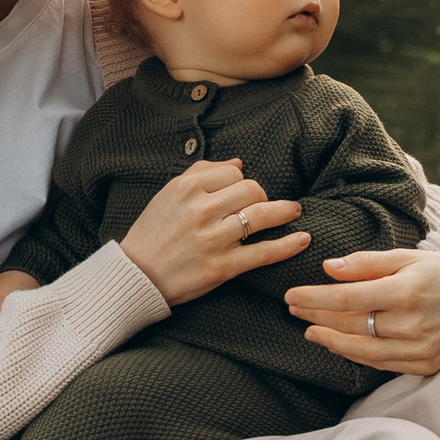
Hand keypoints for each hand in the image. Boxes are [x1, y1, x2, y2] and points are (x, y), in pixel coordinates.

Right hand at [119, 157, 306, 306]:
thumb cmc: (153, 232)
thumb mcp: (168, 194)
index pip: (233, 173)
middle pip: (251, 190)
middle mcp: (200, 210)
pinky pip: (263, 253)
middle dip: (262, 195)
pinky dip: (287, 245)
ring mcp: (213, 239)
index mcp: (186, 188)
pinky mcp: (222, 267)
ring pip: (261, 215)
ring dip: (284, 211)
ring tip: (294, 211)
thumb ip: (201, 172)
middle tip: (264, 203)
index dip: (243, 182)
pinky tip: (303, 239)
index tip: (243, 192)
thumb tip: (238, 163)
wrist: (136, 275)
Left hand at [287, 245, 439, 376]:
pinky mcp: (425, 365)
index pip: (349, 298)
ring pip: (363, 350)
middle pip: (352, 324)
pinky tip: (339, 344)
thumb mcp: (407, 257)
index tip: (291, 295)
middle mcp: (414, 323)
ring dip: (331, 341)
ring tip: (310, 331)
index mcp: (408, 290)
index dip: (315, 298)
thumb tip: (328, 268)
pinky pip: (381, 364)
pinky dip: (357, 354)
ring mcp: (421, 348)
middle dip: (317, 317)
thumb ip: (367, 262)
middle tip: (294, 309)